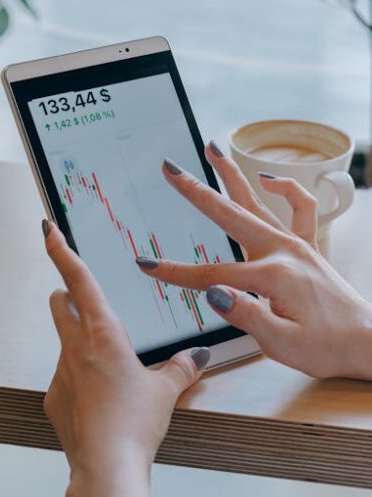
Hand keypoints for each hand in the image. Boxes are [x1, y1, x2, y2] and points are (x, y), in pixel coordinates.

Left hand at [42, 220, 208, 481]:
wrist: (107, 467)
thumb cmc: (136, 424)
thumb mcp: (166, 391)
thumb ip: (180, 369)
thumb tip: (197, 357)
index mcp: (103, 334)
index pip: (78, 280)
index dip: (61, 251)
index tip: (48, 230)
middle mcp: (74, 347)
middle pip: (60, 304)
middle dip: (68, 296)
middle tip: (84, 301)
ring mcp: (59, 373)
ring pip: (64, 342)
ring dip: (80, 343)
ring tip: (110, 369)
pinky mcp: (53, 399)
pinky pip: (64, 377)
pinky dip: (79, 379)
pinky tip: (100, 402)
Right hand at [137, 145, 371, 379]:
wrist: (368, 344)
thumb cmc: (326, 348)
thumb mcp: (281, 343)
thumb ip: (246, 314)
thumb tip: (213, 293)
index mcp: (273, 276)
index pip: (212, 275)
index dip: (176, 273)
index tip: (147, 265)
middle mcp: (284, 252)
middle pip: (229, 216)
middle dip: (196, 191)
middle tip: (171, 169)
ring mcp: (297, 246)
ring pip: (258, 202)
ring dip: (233, 175)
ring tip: (212, 148)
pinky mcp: (308, 248)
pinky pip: (300, 209)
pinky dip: (286, 189)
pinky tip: (268, 179)